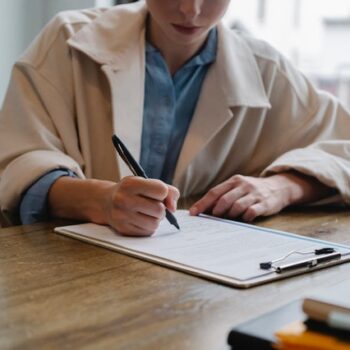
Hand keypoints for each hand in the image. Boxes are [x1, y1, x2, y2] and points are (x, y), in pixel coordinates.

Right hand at [49, 176, 179, 236]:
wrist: (105, 201)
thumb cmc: (132, 191)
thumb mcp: (146, 183)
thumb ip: (168, 191)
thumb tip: (173, 208)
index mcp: (131, 184)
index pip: (161, 190)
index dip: (163, 193)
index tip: (156, 193)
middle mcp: (124, 199)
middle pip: (159, 210)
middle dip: (161, 208)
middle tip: (152, 205)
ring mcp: (122, 216)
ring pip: (155, 223)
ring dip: (155, 219)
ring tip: (147, 213)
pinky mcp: (123, 229)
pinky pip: (147, 232)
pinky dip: (148, 227)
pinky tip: (140, 220)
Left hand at [189, 173, 332, 221]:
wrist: (279, 187)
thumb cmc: (251, 190)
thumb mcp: (238, 187)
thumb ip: (223, 195)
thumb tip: (204, 209)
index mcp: (234, 181)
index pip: (214, 192)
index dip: (202, 203)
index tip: (193, 213)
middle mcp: (243, 186)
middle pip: (224, 199)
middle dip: (216, 211)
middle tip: (213, 218)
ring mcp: (254, 194)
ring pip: (237, 206)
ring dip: (229, 215)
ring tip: (229, 218)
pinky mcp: (264, 204)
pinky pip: (251, 212)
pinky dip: (244, 217)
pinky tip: (244, 219)